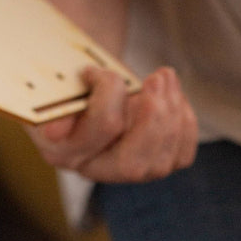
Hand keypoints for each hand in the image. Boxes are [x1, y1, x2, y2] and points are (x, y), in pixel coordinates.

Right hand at [26, 65, 197, 181]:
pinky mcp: (155, 165)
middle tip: (157, 76)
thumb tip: (55, 132)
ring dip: (173, 114)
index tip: (97, 68)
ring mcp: (129, 172)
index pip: (101, 128)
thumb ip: (58, 100)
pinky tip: (175, 97)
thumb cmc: (69, 79)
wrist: (87, 83)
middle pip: (133, 165)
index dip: (109, 91)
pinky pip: (181, 158)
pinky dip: (185, 125)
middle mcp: (96, 170)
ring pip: (161, 164)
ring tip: (165, 75)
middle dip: (154, 118)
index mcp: (65, 152)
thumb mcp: (57, 81)